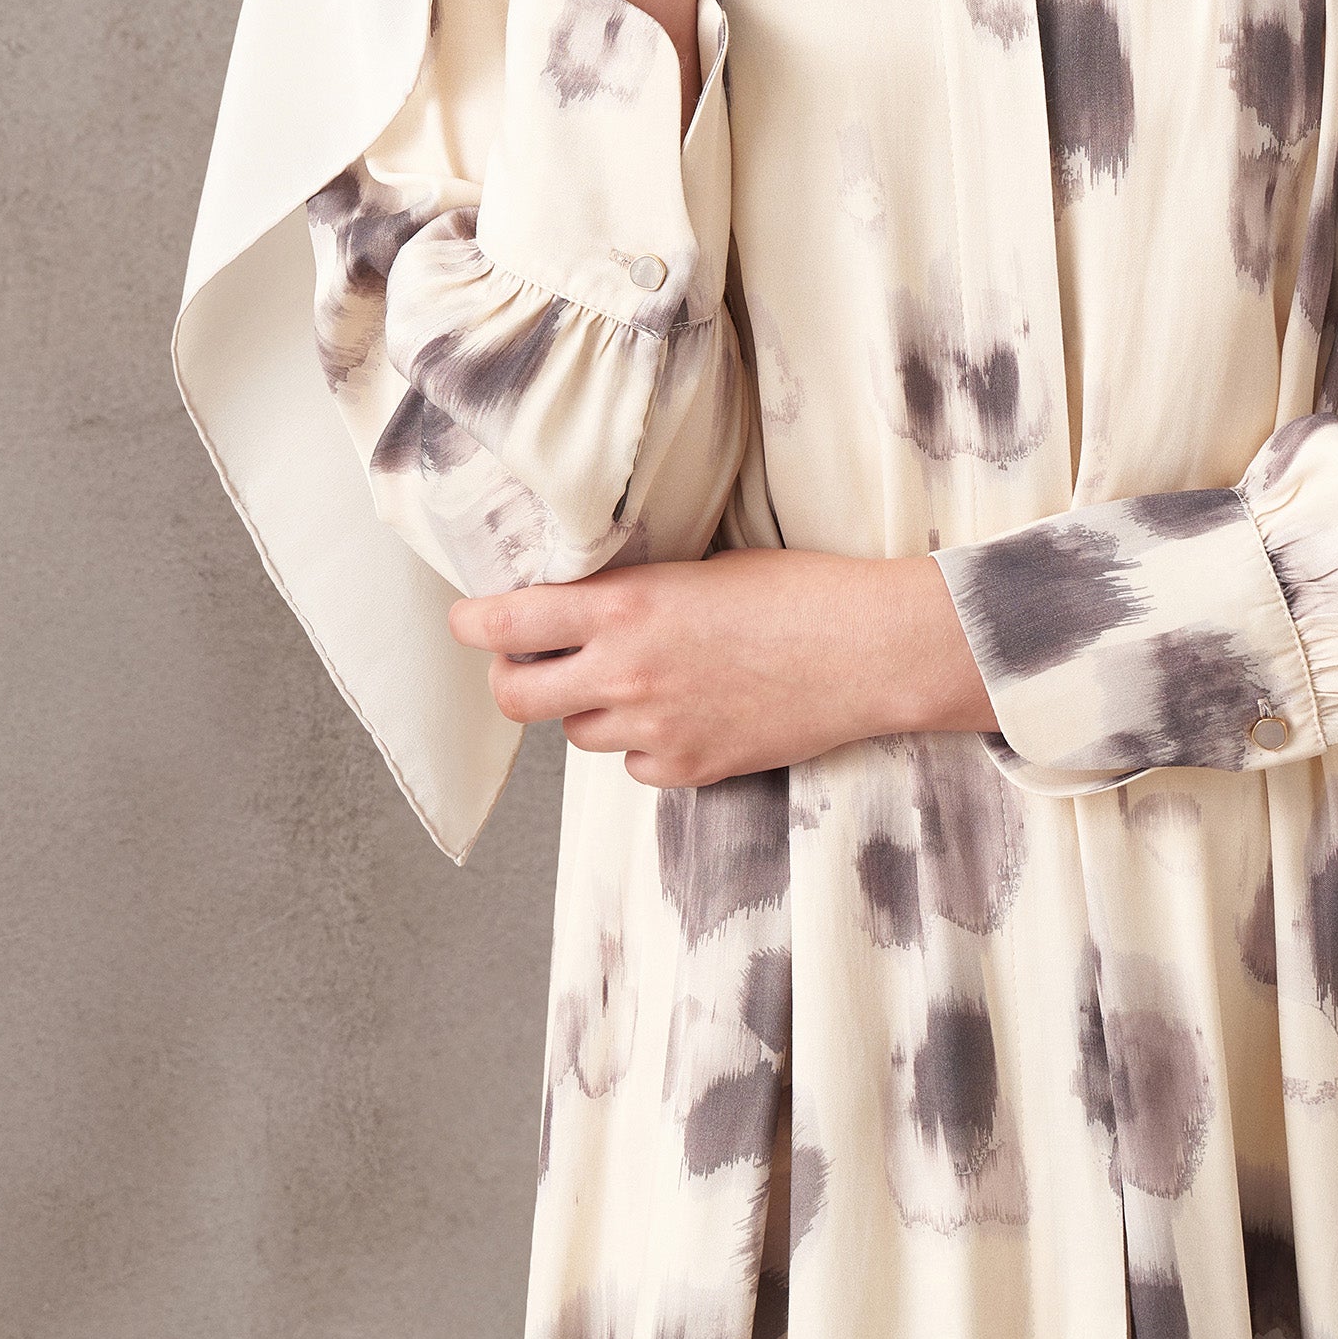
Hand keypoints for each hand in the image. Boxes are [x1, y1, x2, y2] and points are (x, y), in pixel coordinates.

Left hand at [446, 550, 999, 786]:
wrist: (870, 650)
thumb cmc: (799, 591)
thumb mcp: (699, 569)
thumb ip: (632, 592)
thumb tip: (580, 605)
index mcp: (625, 606)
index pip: (507, 621)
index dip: (473, 622)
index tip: (467, 620)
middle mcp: (627, 671)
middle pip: (515, 696)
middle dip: (511, 680)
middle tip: (526, 666)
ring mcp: (656, 728)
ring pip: (577, 732)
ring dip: (590, 709)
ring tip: (642, 680)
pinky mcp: (691, 768)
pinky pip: (634, 766)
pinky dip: (644, 745)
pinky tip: (685, 714)